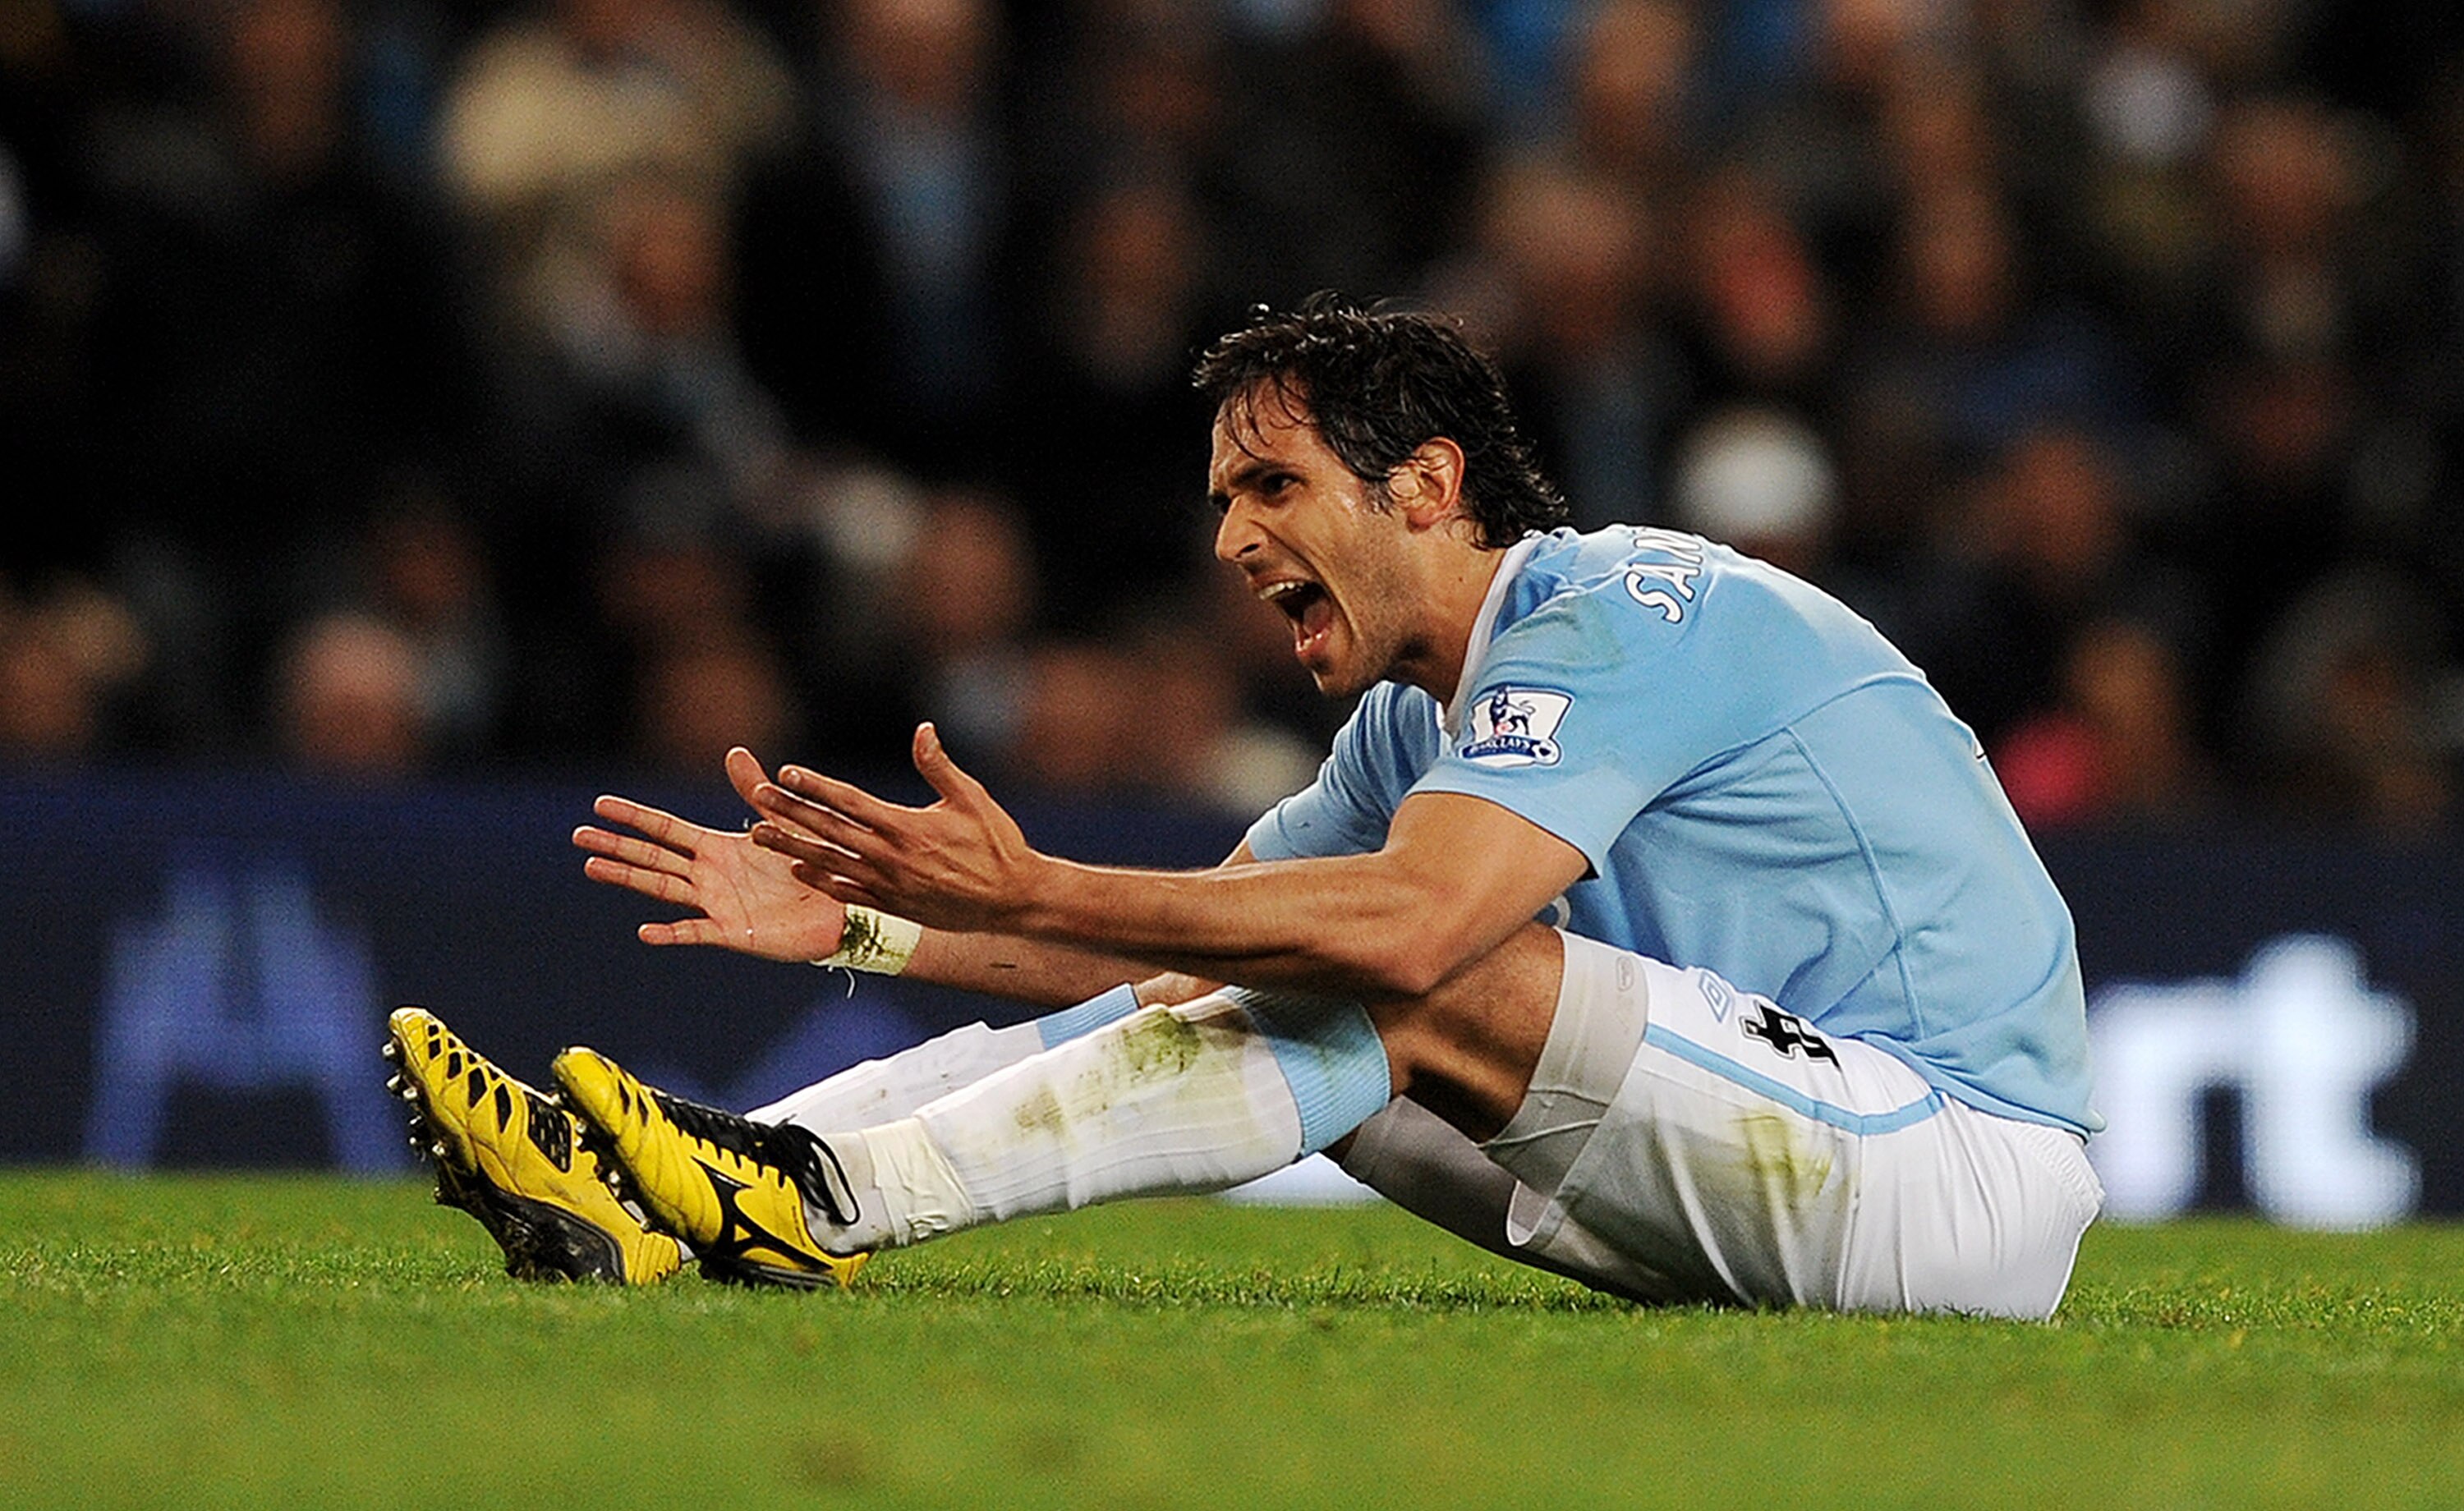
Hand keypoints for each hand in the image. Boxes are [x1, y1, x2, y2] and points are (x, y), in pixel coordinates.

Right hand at [573, 746, 851, 961]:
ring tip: (592, 867)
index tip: (600, 804)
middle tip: (578, 836)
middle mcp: (708, 875)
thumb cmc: (808, 867)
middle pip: (652, 857)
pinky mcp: (730, 931)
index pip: (665, 828)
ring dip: (627, 878)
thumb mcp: (780, 822)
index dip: (633, 816)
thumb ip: (755, 790)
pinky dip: (671, 933)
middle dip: (615, 846)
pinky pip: (695, 931)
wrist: (838, 909)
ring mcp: (715, 903)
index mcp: (716, 848)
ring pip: (662, 888)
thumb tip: (735, 751)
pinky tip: (645, 932)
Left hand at [749, 723, 1041, 934]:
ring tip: (760, 835)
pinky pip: (848, 893)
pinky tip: (797, 870)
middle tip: (757, 797)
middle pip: (830, 830)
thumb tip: (922, 729)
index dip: (817, 786)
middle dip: (790, 812)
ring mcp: (889, 885)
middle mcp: (892, 857)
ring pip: (830, 863)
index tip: (787, 772)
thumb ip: (940, 766)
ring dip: (792, 847)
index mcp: (908, 827)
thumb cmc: (998, 844)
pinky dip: (820, 882)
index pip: (851, 802)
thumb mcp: (973, 799)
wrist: (1013, 900)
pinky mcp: (893, 906)